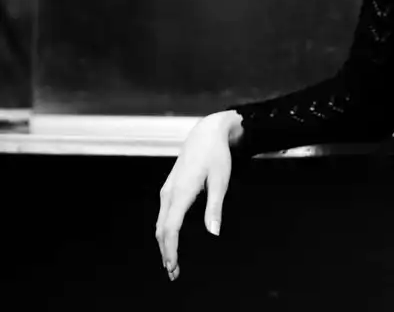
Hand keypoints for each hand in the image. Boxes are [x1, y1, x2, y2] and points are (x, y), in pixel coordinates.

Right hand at [155, 110, 241, 280]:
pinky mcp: (169, 187)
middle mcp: (170, 192)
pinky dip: (164, 231)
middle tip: (174, 273)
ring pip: (160, 222)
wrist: (206, 132)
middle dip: (165, 252)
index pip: (170, 228)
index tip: (173, 267)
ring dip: (164, 243)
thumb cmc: (216, 155)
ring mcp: (167, 189)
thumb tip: (214, 233)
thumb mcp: (221, 180)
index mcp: (181, 191)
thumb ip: (215, 207)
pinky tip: (170, 239)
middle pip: (161, 229)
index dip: (170, 250)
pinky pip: (162, 214)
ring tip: (172, 261)